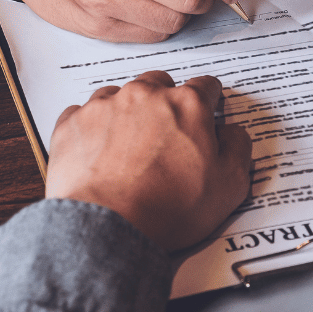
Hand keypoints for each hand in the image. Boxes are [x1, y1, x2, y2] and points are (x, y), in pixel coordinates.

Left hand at [45, 72, 251, 251]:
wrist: (108, 228)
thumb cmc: (167, 208)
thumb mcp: (230, 186)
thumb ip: (239, 148)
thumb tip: (233, 133)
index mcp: (187, 104)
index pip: (206, 86)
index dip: (210, 101)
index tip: (207, 113)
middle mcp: (145, 95)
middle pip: (161, 83)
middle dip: (167, 103)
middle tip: (167, 136)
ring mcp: (105, 106)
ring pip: (121, 95)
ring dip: (128, 112)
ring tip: (130, 147)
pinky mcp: (73, 123)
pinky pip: (83, 113)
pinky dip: (93, 128)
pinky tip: (100, 152)